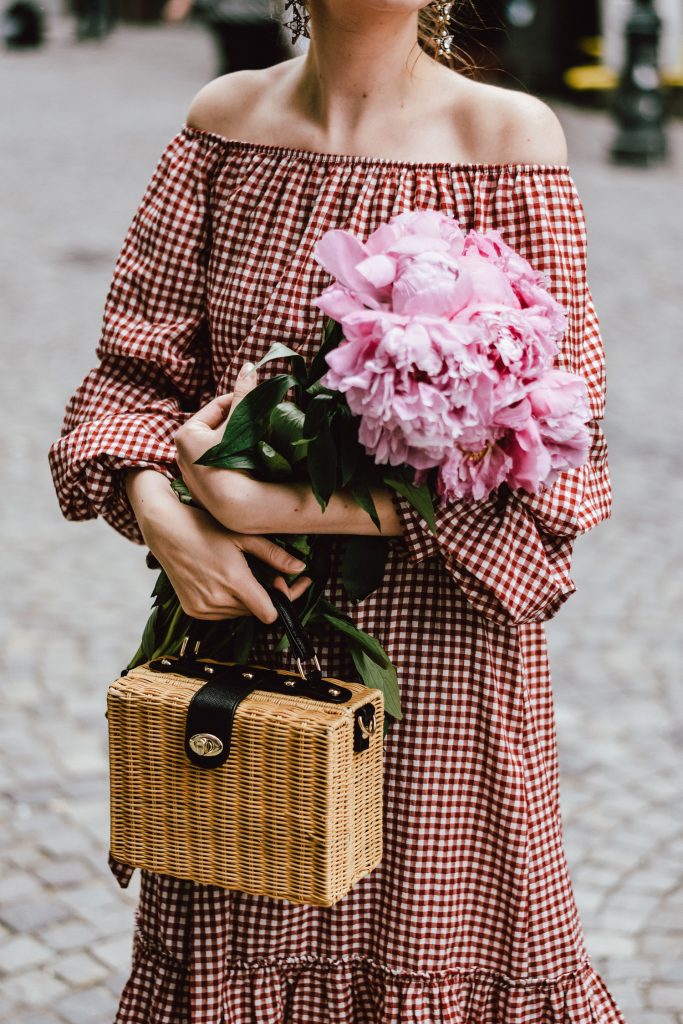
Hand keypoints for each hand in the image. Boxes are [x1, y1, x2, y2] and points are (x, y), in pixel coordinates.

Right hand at [125, 468, 310, 622]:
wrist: (166, 530)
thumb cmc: (205, 527)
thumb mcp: (243, 536)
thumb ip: (274, 555)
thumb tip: (300, 569)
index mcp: (233, 581)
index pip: (269, 614)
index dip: (282, 600)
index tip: (283, 582)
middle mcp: (217, 600)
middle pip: (256, 612)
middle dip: (266, 596)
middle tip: (266, 573)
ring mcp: (203, 608)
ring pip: (239, 614)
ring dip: (247, 600)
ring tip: (242, 574)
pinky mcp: (192, 610)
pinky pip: (221, 614)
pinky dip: (228, 602)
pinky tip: (224, 581)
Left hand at [174, 362, 259, 527]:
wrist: (237, 506)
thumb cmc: (236, 459)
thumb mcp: (240, 421)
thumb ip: (243, 394)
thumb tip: (247, 366)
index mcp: (185, 433)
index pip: (217, 407)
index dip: (239, 400)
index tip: (257, 399)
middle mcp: (180, 454)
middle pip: (217, 428)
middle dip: (237, 422)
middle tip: (259, 419)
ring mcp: (190, 474)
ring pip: (218, 448)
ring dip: (235, 441)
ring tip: (256, 440)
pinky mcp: (201, 491)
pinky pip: (218, 466)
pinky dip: (231, 460)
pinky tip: (247, 462)